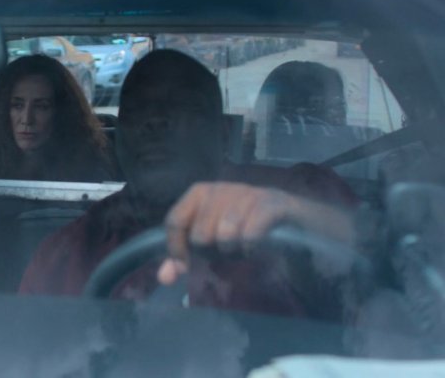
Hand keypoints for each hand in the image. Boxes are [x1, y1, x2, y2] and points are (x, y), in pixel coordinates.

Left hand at [158, 182, 354, 284]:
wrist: (301, 223)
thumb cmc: (249, 230)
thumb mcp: (213, 244)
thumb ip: (185, 258)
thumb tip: (164, 277)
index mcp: (202, 192)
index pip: (175, 219)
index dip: (176, 248)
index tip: (185, 269)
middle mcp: (223, 187)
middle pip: (200, 233)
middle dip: (212, 252)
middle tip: (227, 252)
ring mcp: (249, 193)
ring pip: (225, 233)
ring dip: (234, 250)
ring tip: (242, 248)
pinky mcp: (274, 203)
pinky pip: (251, 231)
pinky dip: (251, 247)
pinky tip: (256, 248)